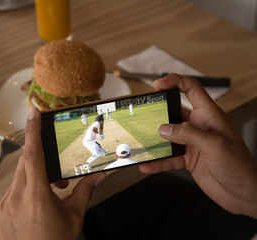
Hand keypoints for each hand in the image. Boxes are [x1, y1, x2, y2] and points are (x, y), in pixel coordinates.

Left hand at [0, 107, 105, 239]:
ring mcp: (1, 209)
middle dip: (39, 165)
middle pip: (25, 166)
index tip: (32, 111)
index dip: (33, 129)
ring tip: (43, 202)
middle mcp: (14, 199)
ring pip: (16, 182)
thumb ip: (84, 192)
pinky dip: (19, 199)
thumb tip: (98, 175)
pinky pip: (6, 199)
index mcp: (37, 195)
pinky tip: (29, 214)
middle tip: (54, 181)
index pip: (33, 153)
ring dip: (30, 184)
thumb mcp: (73, 217)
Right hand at [139, 73, 256, 217]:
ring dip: (154, 141)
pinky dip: (158, 161)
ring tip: (141, 143)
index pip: (191, 90)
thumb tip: (165, 129)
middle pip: (174, 113)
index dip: (175, 82)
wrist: (245, 193)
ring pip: (168, 137)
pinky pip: (169, 158)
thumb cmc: (240, 166)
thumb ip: (189, 134)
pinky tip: (148, 165)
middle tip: (142, 116)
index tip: (158, 84)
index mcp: (209, 115)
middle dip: (158, 113)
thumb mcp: (215, 145)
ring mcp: (193, 143)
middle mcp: (199, 127)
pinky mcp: (189, 159)